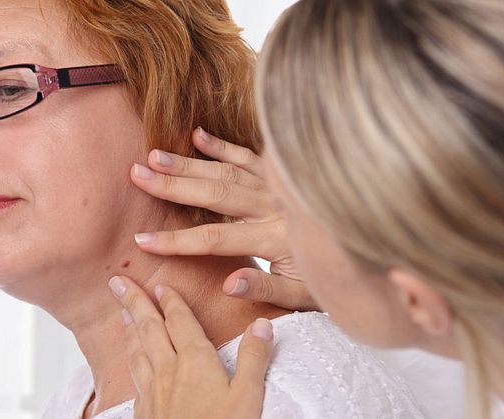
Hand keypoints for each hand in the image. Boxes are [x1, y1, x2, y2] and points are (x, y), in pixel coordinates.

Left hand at [108, 275, 272, 418]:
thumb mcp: (249, 397)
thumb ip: (254, 358)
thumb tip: (262, 324)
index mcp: (196, 361)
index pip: (180, 321)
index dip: (171, 301)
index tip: (160, 284)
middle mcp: (169, 371)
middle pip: (149, 328)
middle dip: (134, 302)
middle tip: (118, 282)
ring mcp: (153, 392)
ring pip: (137, 351)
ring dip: (130, 328)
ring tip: (123, 313)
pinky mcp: (145, 413)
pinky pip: (134, 377)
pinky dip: (131, 360)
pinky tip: (132, 362)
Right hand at [130, 127, 316, 310]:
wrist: (367, 248)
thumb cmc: (331, 275)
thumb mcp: (303, 295)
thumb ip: (265, 288)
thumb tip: (228, 283)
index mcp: (275, 239)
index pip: (215, 239)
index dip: (176, 241)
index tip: (142, 239)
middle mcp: (274, 207)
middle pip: (215, 192)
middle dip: (173, 185)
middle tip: (137, 174)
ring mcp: (278, 186)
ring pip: (227, 170)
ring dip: (189, 162)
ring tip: (154, 155)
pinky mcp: (282, 174)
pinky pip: (250, 156)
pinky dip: (223, 145)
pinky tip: (197, 135)